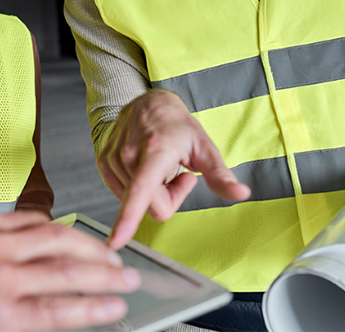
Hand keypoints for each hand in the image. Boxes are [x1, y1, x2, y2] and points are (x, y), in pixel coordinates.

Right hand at [98, 90, 250, 248]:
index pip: (141, 192)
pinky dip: (137, 188)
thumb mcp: (204, 147)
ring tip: (158, 166)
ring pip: (136, 202)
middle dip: (168, 197)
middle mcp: (129, 155)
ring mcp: (113, 159)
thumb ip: (221, 175)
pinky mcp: (103, 163)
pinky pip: (123, 195)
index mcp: (156, 151)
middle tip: (177, 173)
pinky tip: (144, 168)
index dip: (128, 219)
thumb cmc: (177, 126)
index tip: (116, 242)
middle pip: (151, 205)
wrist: (148, 103)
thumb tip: (242, 194)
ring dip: (151, 191)